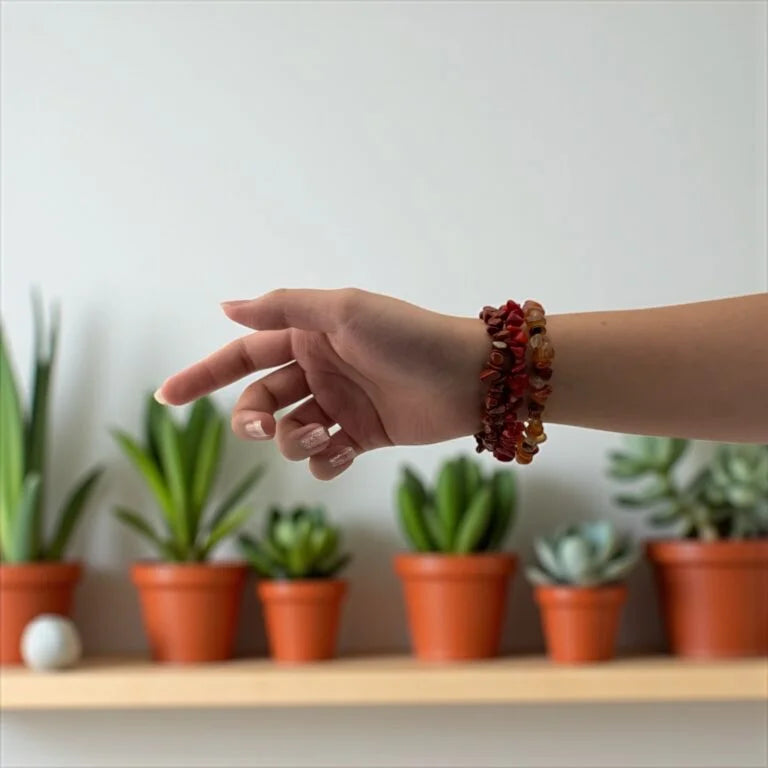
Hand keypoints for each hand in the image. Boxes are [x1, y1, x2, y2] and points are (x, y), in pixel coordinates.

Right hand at [157, 289, 489, 478]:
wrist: (469, 377)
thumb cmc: (408, 335)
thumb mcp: (343, 311)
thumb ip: (283, 309)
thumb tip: (225, 306)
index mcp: (308, 337)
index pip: (242, 356)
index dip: (203, 375)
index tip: (166, 397)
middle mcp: (319, 370)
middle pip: (260, 403)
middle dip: (251, 421)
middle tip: (262, 430)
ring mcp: (340, 406)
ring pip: (289, 435)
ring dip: (294, 442)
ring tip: (325, 436)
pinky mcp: (362, 437)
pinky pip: (323, 460)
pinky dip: (324, 463)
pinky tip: (343, 452)